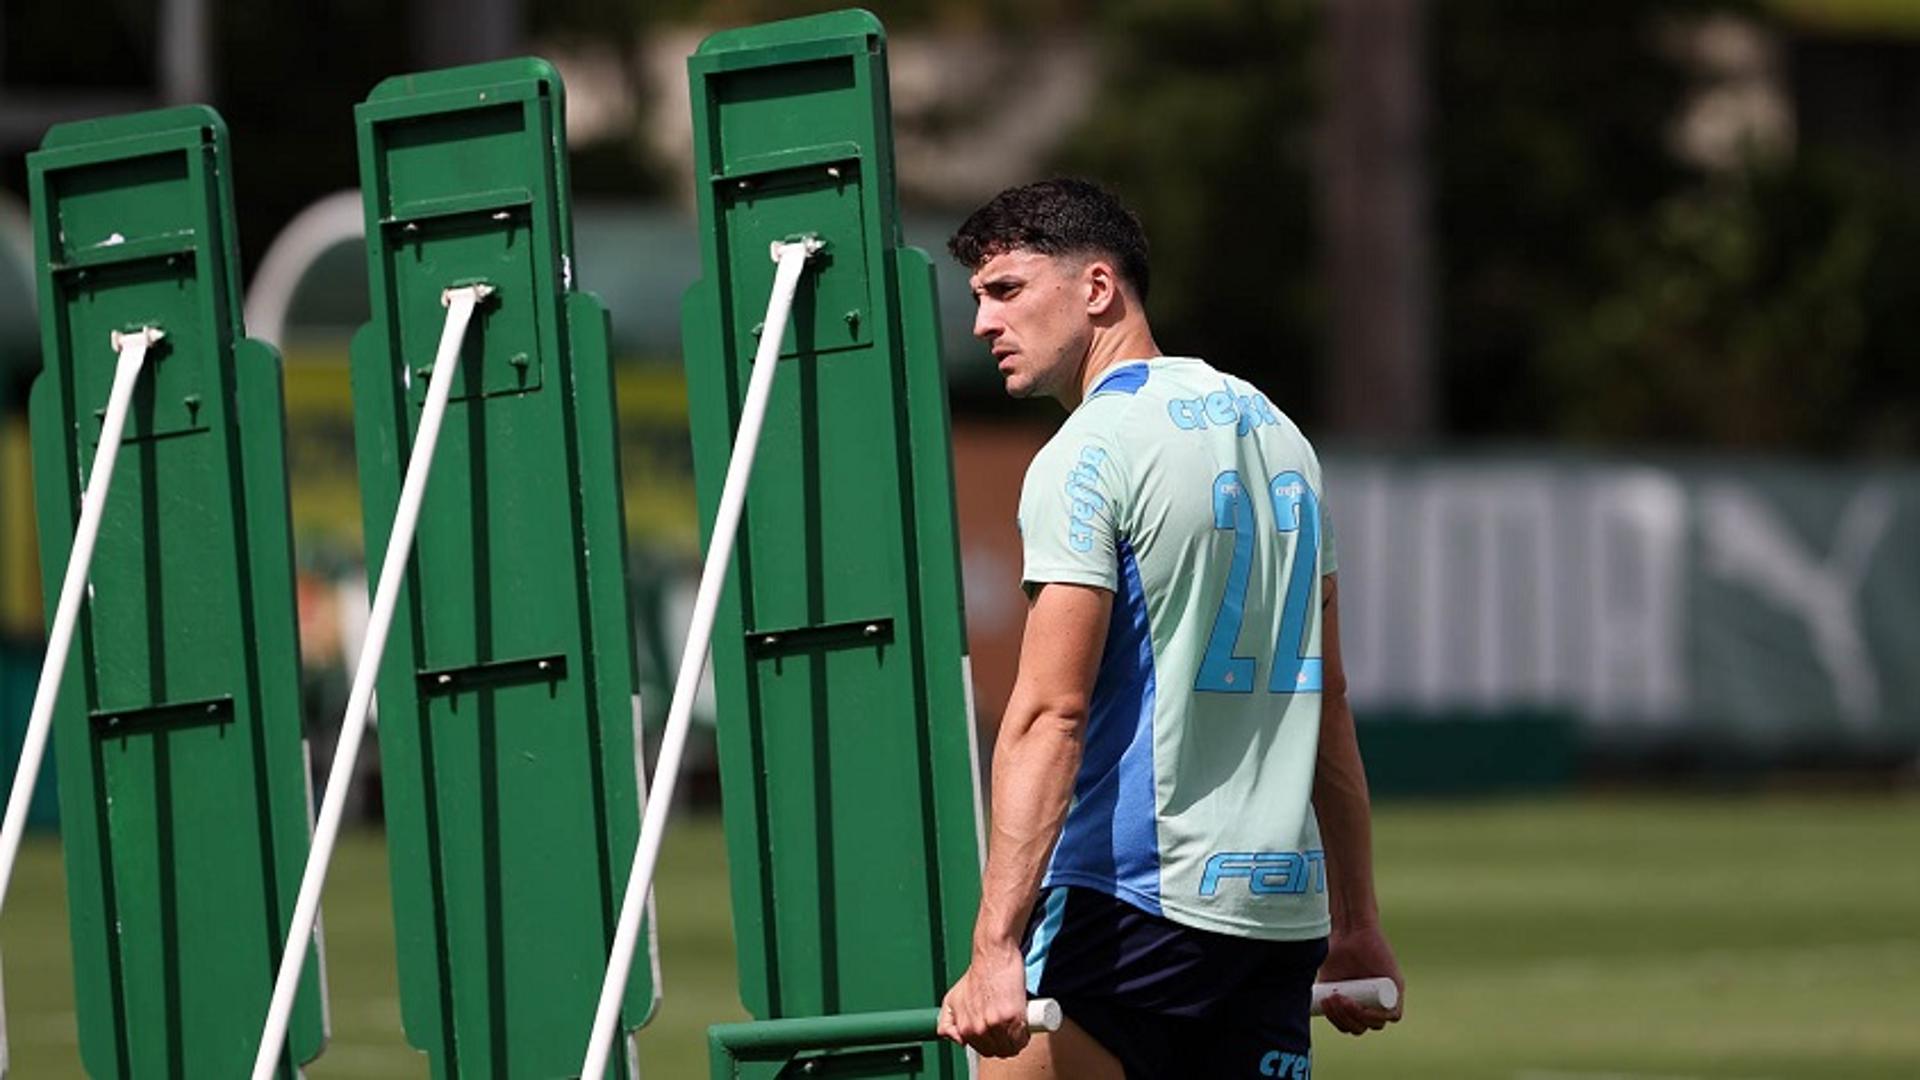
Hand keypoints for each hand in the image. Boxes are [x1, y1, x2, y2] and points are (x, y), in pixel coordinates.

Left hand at [937, 943, 1031, 1057]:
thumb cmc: (978, 974)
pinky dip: (1025, 1036)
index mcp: (964, 1027)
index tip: (1000, 1035)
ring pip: (1011, 1047)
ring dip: (1017, 1042)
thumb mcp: (954, 998)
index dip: (994, 1044)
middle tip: (1011, 1031)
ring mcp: (995, 1025)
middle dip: (1006, 1044)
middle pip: (998, 1051)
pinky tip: (1025, 1026)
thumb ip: (947, 1021)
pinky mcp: (1012, 1018)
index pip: (983, 1051)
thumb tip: (956, 1040)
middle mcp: (978, 1029)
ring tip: (1019, 1028)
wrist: (993, 955)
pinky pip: (1022, 1038)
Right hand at [1318, 923, 1403, 1035]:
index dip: (1339, 1022)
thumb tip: (1290, 1006)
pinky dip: (1376, 1016)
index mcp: (1354, 1005)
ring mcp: (1385, 998)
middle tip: (1331, 1000)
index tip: (1325, 1006)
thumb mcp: (1321, 979)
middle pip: (1362, 1027)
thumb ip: (1308, 991)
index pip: (1350, 1027)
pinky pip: (1393, 1015)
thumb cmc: (1334, 950)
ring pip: (1375, 1024)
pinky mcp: (1397, 990)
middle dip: (1344, 1019)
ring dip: (1355, 1017)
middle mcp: (1371, 1004)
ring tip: (1339, 998)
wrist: (1349, 930)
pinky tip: (1359, 1007)